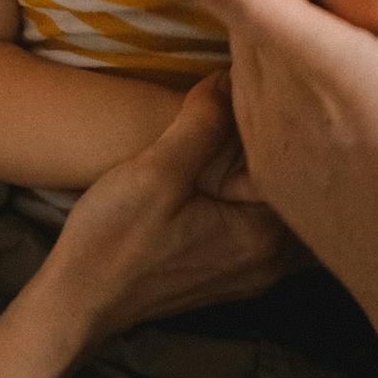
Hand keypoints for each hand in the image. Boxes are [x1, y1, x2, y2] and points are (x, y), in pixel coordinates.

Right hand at [41, 74, 299, 343]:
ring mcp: (251, 273)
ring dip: (276, 176)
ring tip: (255, 134)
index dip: (291, 123)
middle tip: (272, 104)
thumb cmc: (111, 242)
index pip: (302, 169)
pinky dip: (261, 200)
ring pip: (285, 213)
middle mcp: (269, 261)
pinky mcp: (230, 274)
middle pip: (300, 193)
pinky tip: (240, 173)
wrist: (76, 302)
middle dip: (290, 151)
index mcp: (263, 236)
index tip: (275, 89)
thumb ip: (203, 123)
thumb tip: (232, 76)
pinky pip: (265, 230)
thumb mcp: (156, 172)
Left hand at [189, 0, 377, 337]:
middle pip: (240, 5)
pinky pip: (253, 95)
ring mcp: (263, 143)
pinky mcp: (267, 174)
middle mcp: (275, 102)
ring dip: (277, 23)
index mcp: (324, 66)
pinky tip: (344, 90)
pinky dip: (281, 69)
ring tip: (348, 35)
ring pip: (242, 49)